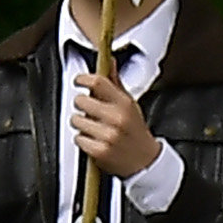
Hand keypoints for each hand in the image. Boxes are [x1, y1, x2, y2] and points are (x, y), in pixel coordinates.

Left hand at [71, 68, 160, 185]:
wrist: (146, 161)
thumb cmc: (135, 131)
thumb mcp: (130, 104)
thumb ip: (115, 83)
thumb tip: (109, 61)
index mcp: (124, 104)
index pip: (97, 82)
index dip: (83, 79)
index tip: (79, 81)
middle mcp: (117, 118)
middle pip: (81, 101)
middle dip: (81, 105)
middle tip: (90, 111)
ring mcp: (108, 135)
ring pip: (76, 120)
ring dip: (81, 124)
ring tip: (94, 128)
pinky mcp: (100, 151)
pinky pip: (78, 138)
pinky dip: (83, 140)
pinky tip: (95, 140)